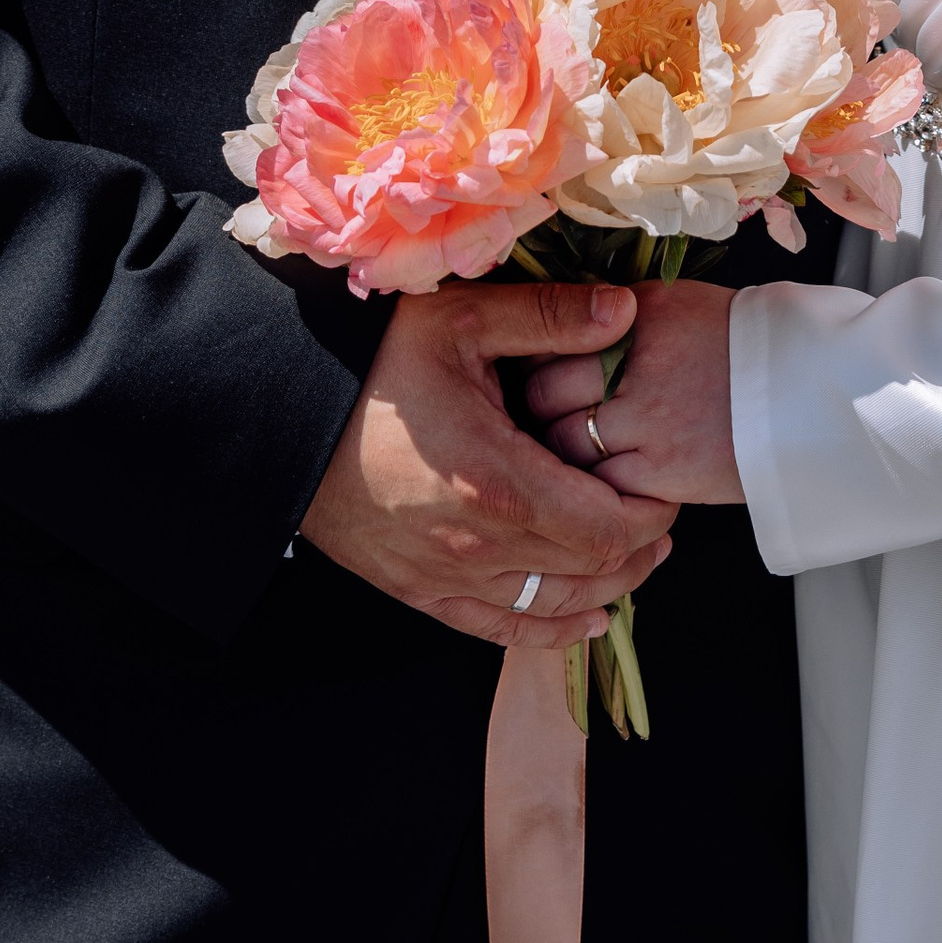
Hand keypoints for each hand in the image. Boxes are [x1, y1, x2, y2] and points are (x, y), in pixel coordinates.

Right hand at [296, 282, 675, 645]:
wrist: (277, 410)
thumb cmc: (368, 363)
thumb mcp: (458, 320)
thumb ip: (547, 319)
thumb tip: (624, 312)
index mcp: (498, 481)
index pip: (609, 528)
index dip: (651, 516)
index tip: (664, 487)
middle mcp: (476, 545)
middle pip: (589, 572)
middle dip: (638, 551)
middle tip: (658, 517)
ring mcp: (443, 575)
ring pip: (551, 608)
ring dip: (604, 591)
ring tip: (635, 562)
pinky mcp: (415, 589)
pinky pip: (497, 629)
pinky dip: (548, 630)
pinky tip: (582, 618)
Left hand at [529, 281, 742, 507]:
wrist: (814, 391)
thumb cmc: (749, 346)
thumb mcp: (682, 307)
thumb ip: (620, 316)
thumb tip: (561, 330)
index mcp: (637, 311)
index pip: (549, 335)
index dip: (533, 360)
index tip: (533, 373)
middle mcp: (634, 359)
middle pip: (543, 390)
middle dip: (536, 409)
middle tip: (539, 420)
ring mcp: (648, 417)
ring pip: (562, 441)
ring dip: (560, 451)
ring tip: (571, 453)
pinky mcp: (664, 470)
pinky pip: (599, 482)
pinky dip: (594, 484)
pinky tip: (603, 479)